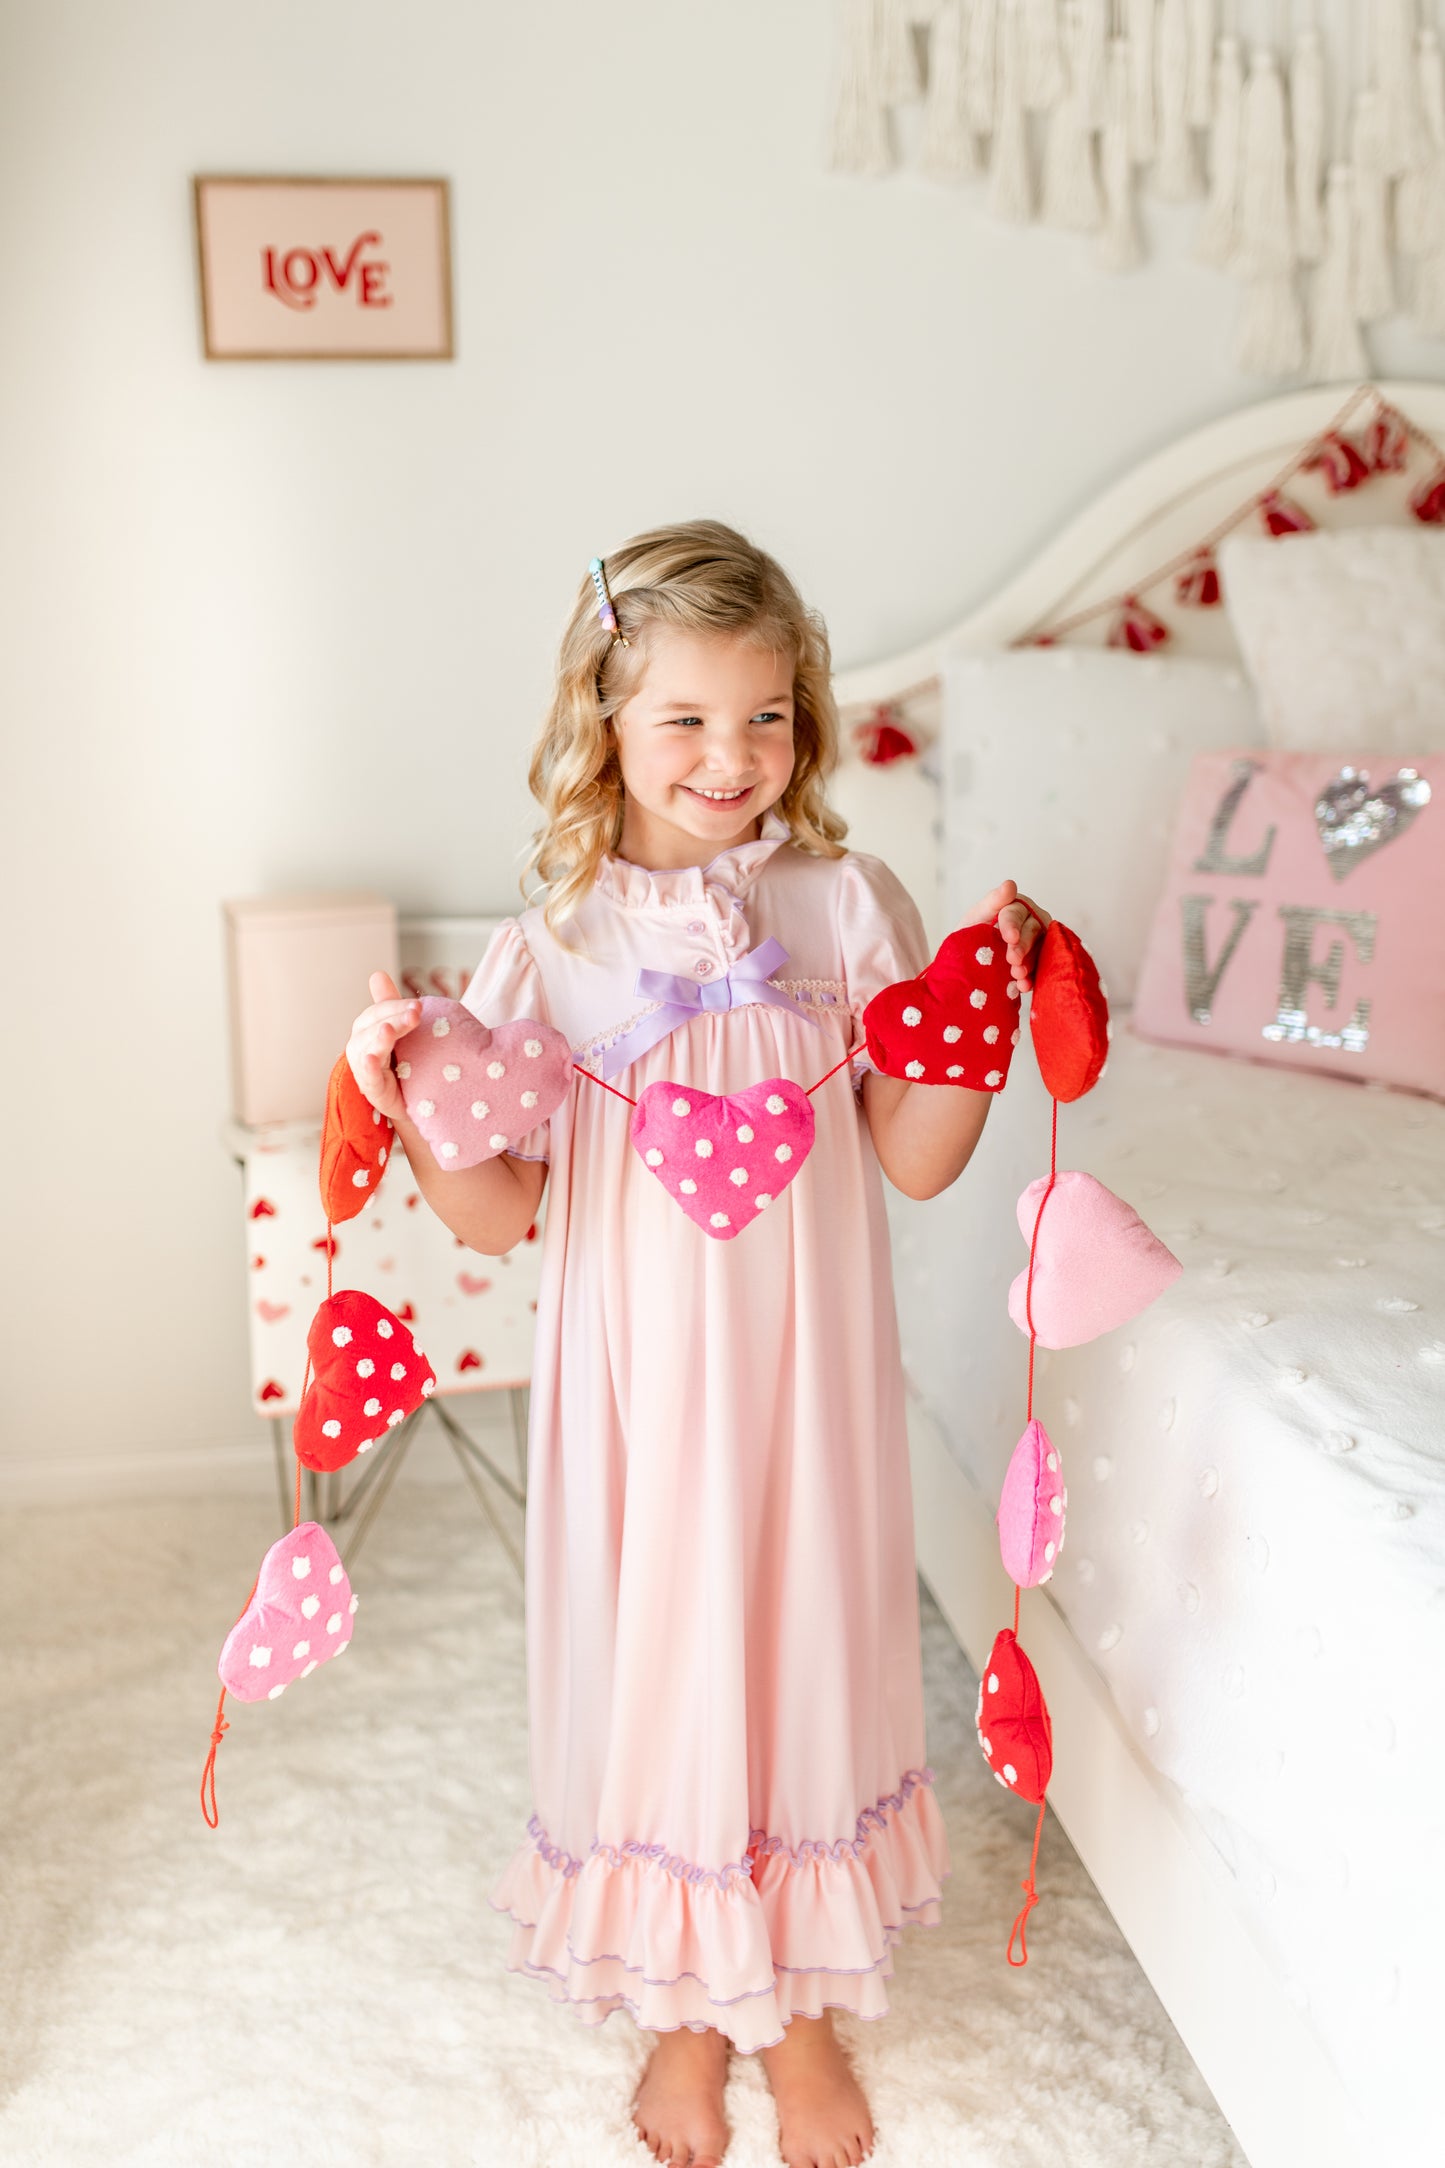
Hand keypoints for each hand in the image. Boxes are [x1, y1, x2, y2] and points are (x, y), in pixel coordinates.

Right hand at [345, 971, 421, 1123]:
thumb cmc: (406, 1063)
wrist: (419, 1100)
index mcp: (368, 1030)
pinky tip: (373, 1059)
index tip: (418, 1005)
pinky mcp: (372, 1090)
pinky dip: (369, 1068)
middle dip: (393, 1019)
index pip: (377, 1012)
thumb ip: (390, 1005)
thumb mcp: (402, 1030)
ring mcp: (365, 1070)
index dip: (395, 1006)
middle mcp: (362, 1047)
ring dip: (378, 1039)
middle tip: (415, 1014)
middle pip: (372, 1028)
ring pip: (367, 1049)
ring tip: (389, 1031)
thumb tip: (376, 973)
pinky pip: (368, 1077)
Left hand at [969, 880, 1052, 992]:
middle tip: (1012, 960)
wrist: (968, 962)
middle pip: (1031, 931)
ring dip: (1028, 964)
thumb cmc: (972, 934)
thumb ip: (992, 901)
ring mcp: (1038, 942)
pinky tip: (1023, 985)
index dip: (1012, 925)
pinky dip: (1031, 978)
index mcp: (1016, 906)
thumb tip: (1010, 884)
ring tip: (1017, 975)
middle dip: (1022, 947)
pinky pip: (1040, 968)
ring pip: (1039, 950)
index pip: (1015, 913)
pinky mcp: (1038, 962)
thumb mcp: (977, 917)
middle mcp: (1032, 921)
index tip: (1009, 938)